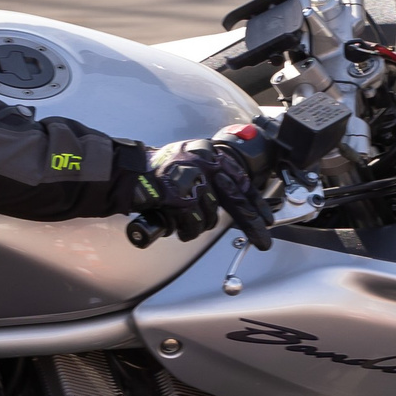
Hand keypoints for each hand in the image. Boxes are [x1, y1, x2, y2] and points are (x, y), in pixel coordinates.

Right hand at [125, 121, 279, 248]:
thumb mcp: (191, 160)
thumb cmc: (157, 171)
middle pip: (236, 202)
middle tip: (263, 242)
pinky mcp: (182, 199)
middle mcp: (205, 164)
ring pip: (210, 218)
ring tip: (181, 217)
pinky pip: (193, 225)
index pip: (241, 180)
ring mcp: (194, 181)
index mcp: (210, 153)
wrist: (129, 173)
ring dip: (196, 224)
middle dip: (251, 225)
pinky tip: (173, 222)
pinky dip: (183, 229)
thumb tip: (236, 196)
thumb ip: (211, 173)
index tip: (266, 218)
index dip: (256, 202)